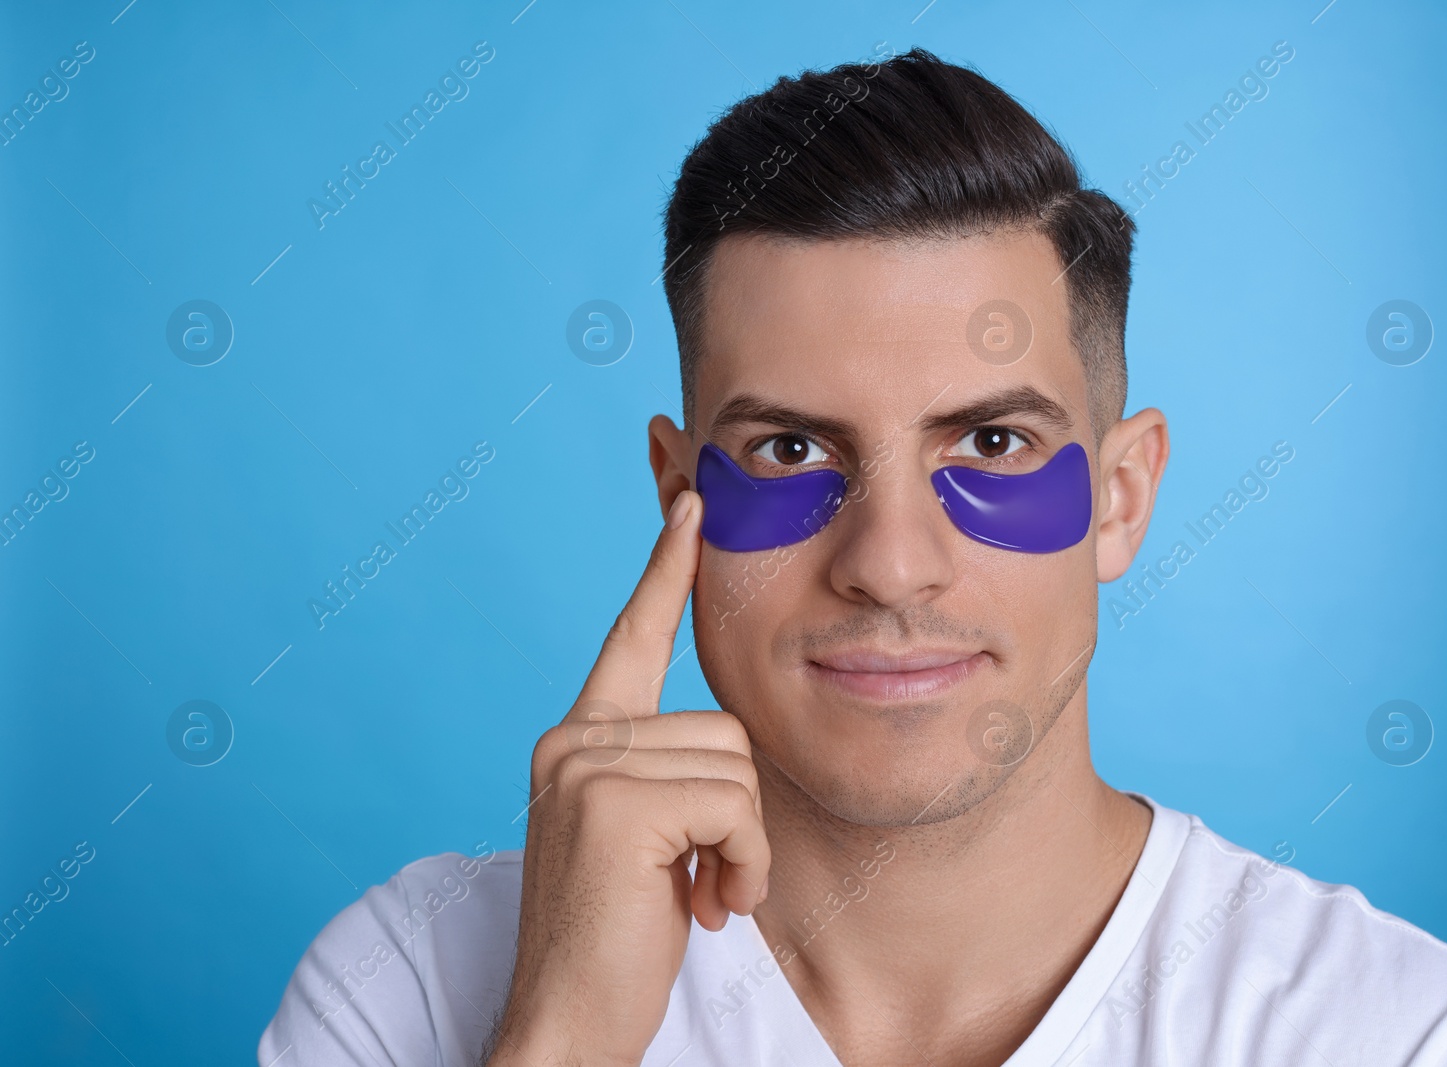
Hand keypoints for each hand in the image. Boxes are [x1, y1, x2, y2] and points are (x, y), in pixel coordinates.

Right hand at [484, 490, 770, 1066]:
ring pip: (736, 766)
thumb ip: (668, 777)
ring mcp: (585, 766)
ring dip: (741, 846)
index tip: (694, 502)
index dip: (667, 571)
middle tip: (705, 879)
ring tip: (701, 897)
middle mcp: (571, 741)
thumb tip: (729, 751)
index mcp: (577, 741)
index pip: (631, 637)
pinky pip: (735, 805)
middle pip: (722, 726)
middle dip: (737, 814)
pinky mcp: (613, 802)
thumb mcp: (646, 840)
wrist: (566, 1026)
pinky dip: (742, 863)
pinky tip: (704, 907)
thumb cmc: (618, 940)